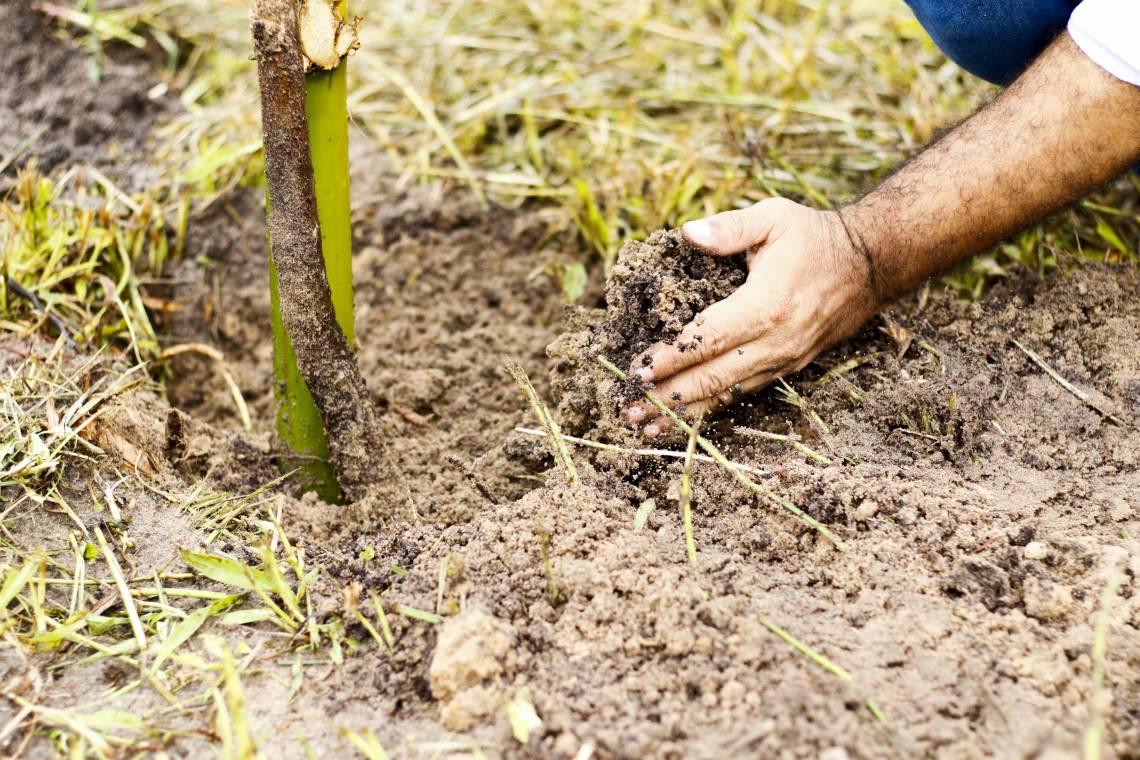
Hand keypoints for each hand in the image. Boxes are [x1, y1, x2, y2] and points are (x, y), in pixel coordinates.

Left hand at [626, 197, 878, 435]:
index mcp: (766, 306)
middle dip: (666, 396)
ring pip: (727, 394)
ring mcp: (783, 360)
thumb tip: (687, 233)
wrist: (871, 265)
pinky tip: (684, 416)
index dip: (669, 358)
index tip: (635, 370)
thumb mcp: (774, 218)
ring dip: (684, 412)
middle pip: (712, 378)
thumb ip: (729, 227)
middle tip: (627, 408)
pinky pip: (743, 393)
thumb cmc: (815, 238)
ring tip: (646, 424)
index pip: (707, 339)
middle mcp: (775, 342)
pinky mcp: (787, 368)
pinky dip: (711, 407)